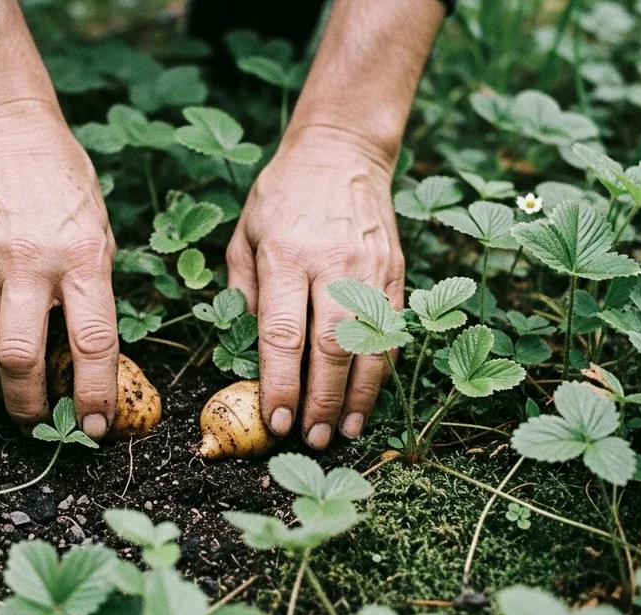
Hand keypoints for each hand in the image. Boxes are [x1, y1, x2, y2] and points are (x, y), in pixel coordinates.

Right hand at [0, 101, 118, 437]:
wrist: (6, 133)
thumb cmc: (66, 184)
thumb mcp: (100, 233)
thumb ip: (93, 292)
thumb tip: (88, 357)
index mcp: (80, 255)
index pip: (91, 340)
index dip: (94, 393)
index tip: (95, 426)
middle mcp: (28, 262)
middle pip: (20, 357)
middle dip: (31, 406)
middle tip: (42, 423)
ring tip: (13, 397)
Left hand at [227, 126, 404, 448]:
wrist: (341, 150)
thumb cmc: (281, 196)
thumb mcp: (245, 234)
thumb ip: (245, 292)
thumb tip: (253, 354)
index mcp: (285, 255)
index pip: (283, 333)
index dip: (282, 384)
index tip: (277, 421)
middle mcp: (332, 262)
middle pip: (331, 346)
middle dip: (322, 400)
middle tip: (314, 438)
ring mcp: (370, 266)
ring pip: (370, 343)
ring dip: (359, 395)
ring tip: (345, 431)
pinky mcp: (395, 269)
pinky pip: (393, 327)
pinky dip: (383, 367)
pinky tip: (370, 395)